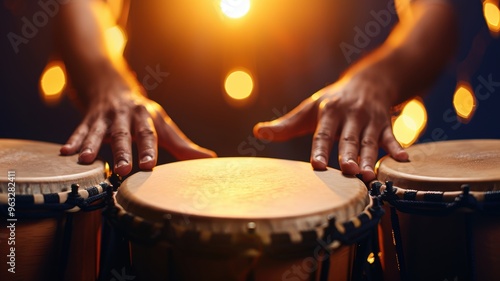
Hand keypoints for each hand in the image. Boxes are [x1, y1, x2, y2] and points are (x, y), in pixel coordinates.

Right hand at [60, 66, 215, 175]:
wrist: (111, 85)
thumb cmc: (142, 113)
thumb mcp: (162, 124)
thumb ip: (183, 145)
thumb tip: (210, 159)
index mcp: (145, 116)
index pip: (149, 134)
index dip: (149, 148)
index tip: (149, 164)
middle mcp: (125, 116)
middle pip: (123, 134)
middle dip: (122, 151)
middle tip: (122, 169)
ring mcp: (105, 117)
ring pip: (98, 131)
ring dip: (92, 145)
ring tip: (85, 160)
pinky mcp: (88, 120)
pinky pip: (79, 130)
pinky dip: (73, 141)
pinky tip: (66, 153)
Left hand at [253, 70, 407, 181]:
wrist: (370, 80)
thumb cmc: (333, 101)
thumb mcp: (309, 109)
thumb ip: (286, 125)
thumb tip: (257, 132)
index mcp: (328, 111)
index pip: (323, 133)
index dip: (320, 149)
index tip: (318, 166)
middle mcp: (350, 114)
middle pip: (348, 138)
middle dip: (349, 155)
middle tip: (349, 173)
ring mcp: (369, 119)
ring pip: (369, 141)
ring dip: (370, 158)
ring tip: (369, 177)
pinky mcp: (385, 124)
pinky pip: (391, 137)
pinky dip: (398, 148)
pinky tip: (403, 161)